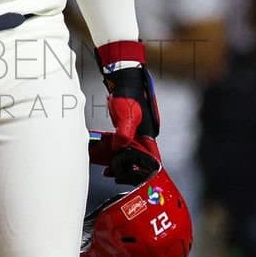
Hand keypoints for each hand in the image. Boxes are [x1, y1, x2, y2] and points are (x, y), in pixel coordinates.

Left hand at [100, 63, 160, 183]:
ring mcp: (135, 131)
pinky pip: (120, 143)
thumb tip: (119, 148)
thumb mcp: (127, 115)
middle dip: (126, 168)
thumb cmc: (129, 94)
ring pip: (128, 152)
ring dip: (118, 160)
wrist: (123, 79)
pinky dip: (113, 150)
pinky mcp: (126, 127)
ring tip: (106, 168)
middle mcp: (143, 135)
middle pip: (138, 158)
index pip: (151, 159)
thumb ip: (124, 133)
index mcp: (148, 134)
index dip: (144, 171)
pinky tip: (103, 154)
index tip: (133, 178)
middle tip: (113, 173)